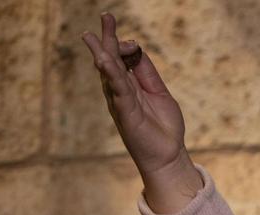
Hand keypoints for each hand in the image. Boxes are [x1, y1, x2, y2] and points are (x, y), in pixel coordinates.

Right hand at [82, 13, 201, 212]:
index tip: (131, 40)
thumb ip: (147, 72)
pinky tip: (103, 61)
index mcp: (131, 84)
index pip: (123, 57)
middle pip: (112, 59)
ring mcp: (120, 101)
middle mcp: (121, 90)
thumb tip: (135, 48)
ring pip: (109, 72)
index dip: (126, 43)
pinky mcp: (124, 111)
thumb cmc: (164, 126)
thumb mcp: (159, 92)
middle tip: (106, 16)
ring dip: (102, 53)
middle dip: (108, 37)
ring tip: (91, 35)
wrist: (168, 154)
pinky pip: (116, 89)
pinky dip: (110, 74)